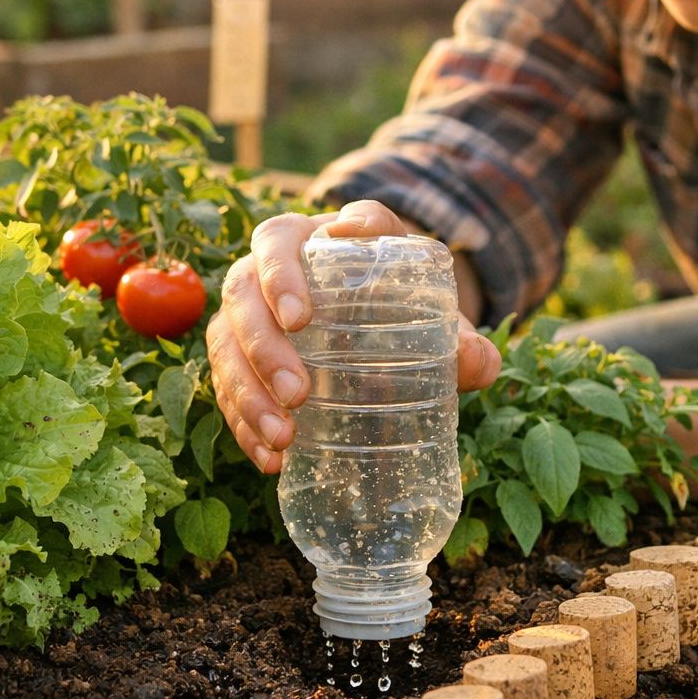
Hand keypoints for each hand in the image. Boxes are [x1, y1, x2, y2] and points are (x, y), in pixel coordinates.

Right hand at [207, 199, 501, 473]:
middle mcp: (268, 269)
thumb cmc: (413, 306)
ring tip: (284, 437)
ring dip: (247, 393)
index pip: (281, 240)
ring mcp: (248, 314)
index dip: (282, 275)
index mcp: (311, 239)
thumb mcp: (440, 313)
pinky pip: (223, 387)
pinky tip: (271, 459)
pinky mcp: (239, 359)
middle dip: (264, 347)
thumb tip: (474, 361)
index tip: (301, 318)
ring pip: (224, 343)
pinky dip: (243, 425)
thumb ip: (463, 337)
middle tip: (299, 394)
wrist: (393, 327)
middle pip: (241, 294)